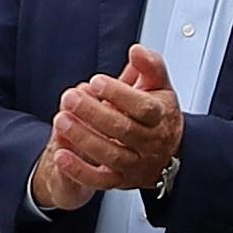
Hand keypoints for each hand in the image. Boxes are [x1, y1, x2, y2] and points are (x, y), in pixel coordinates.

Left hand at [38, 44, 180, 208]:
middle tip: (70, 97)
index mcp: (160, 117)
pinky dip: (79, 170)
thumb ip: (150, 65)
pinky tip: (62, 156)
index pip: (143, 107)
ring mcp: (136, 164)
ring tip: (62, 119)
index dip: (119, 94)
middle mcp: (150, 143)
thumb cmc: (160, 114)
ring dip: (83, 138)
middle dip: (93, 113)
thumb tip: (136, 51)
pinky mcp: (121, 181)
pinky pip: (100, 180)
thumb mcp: (159, 85)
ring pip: (111, 155)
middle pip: (123, 130)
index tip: (96, 81)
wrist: (169, 151)